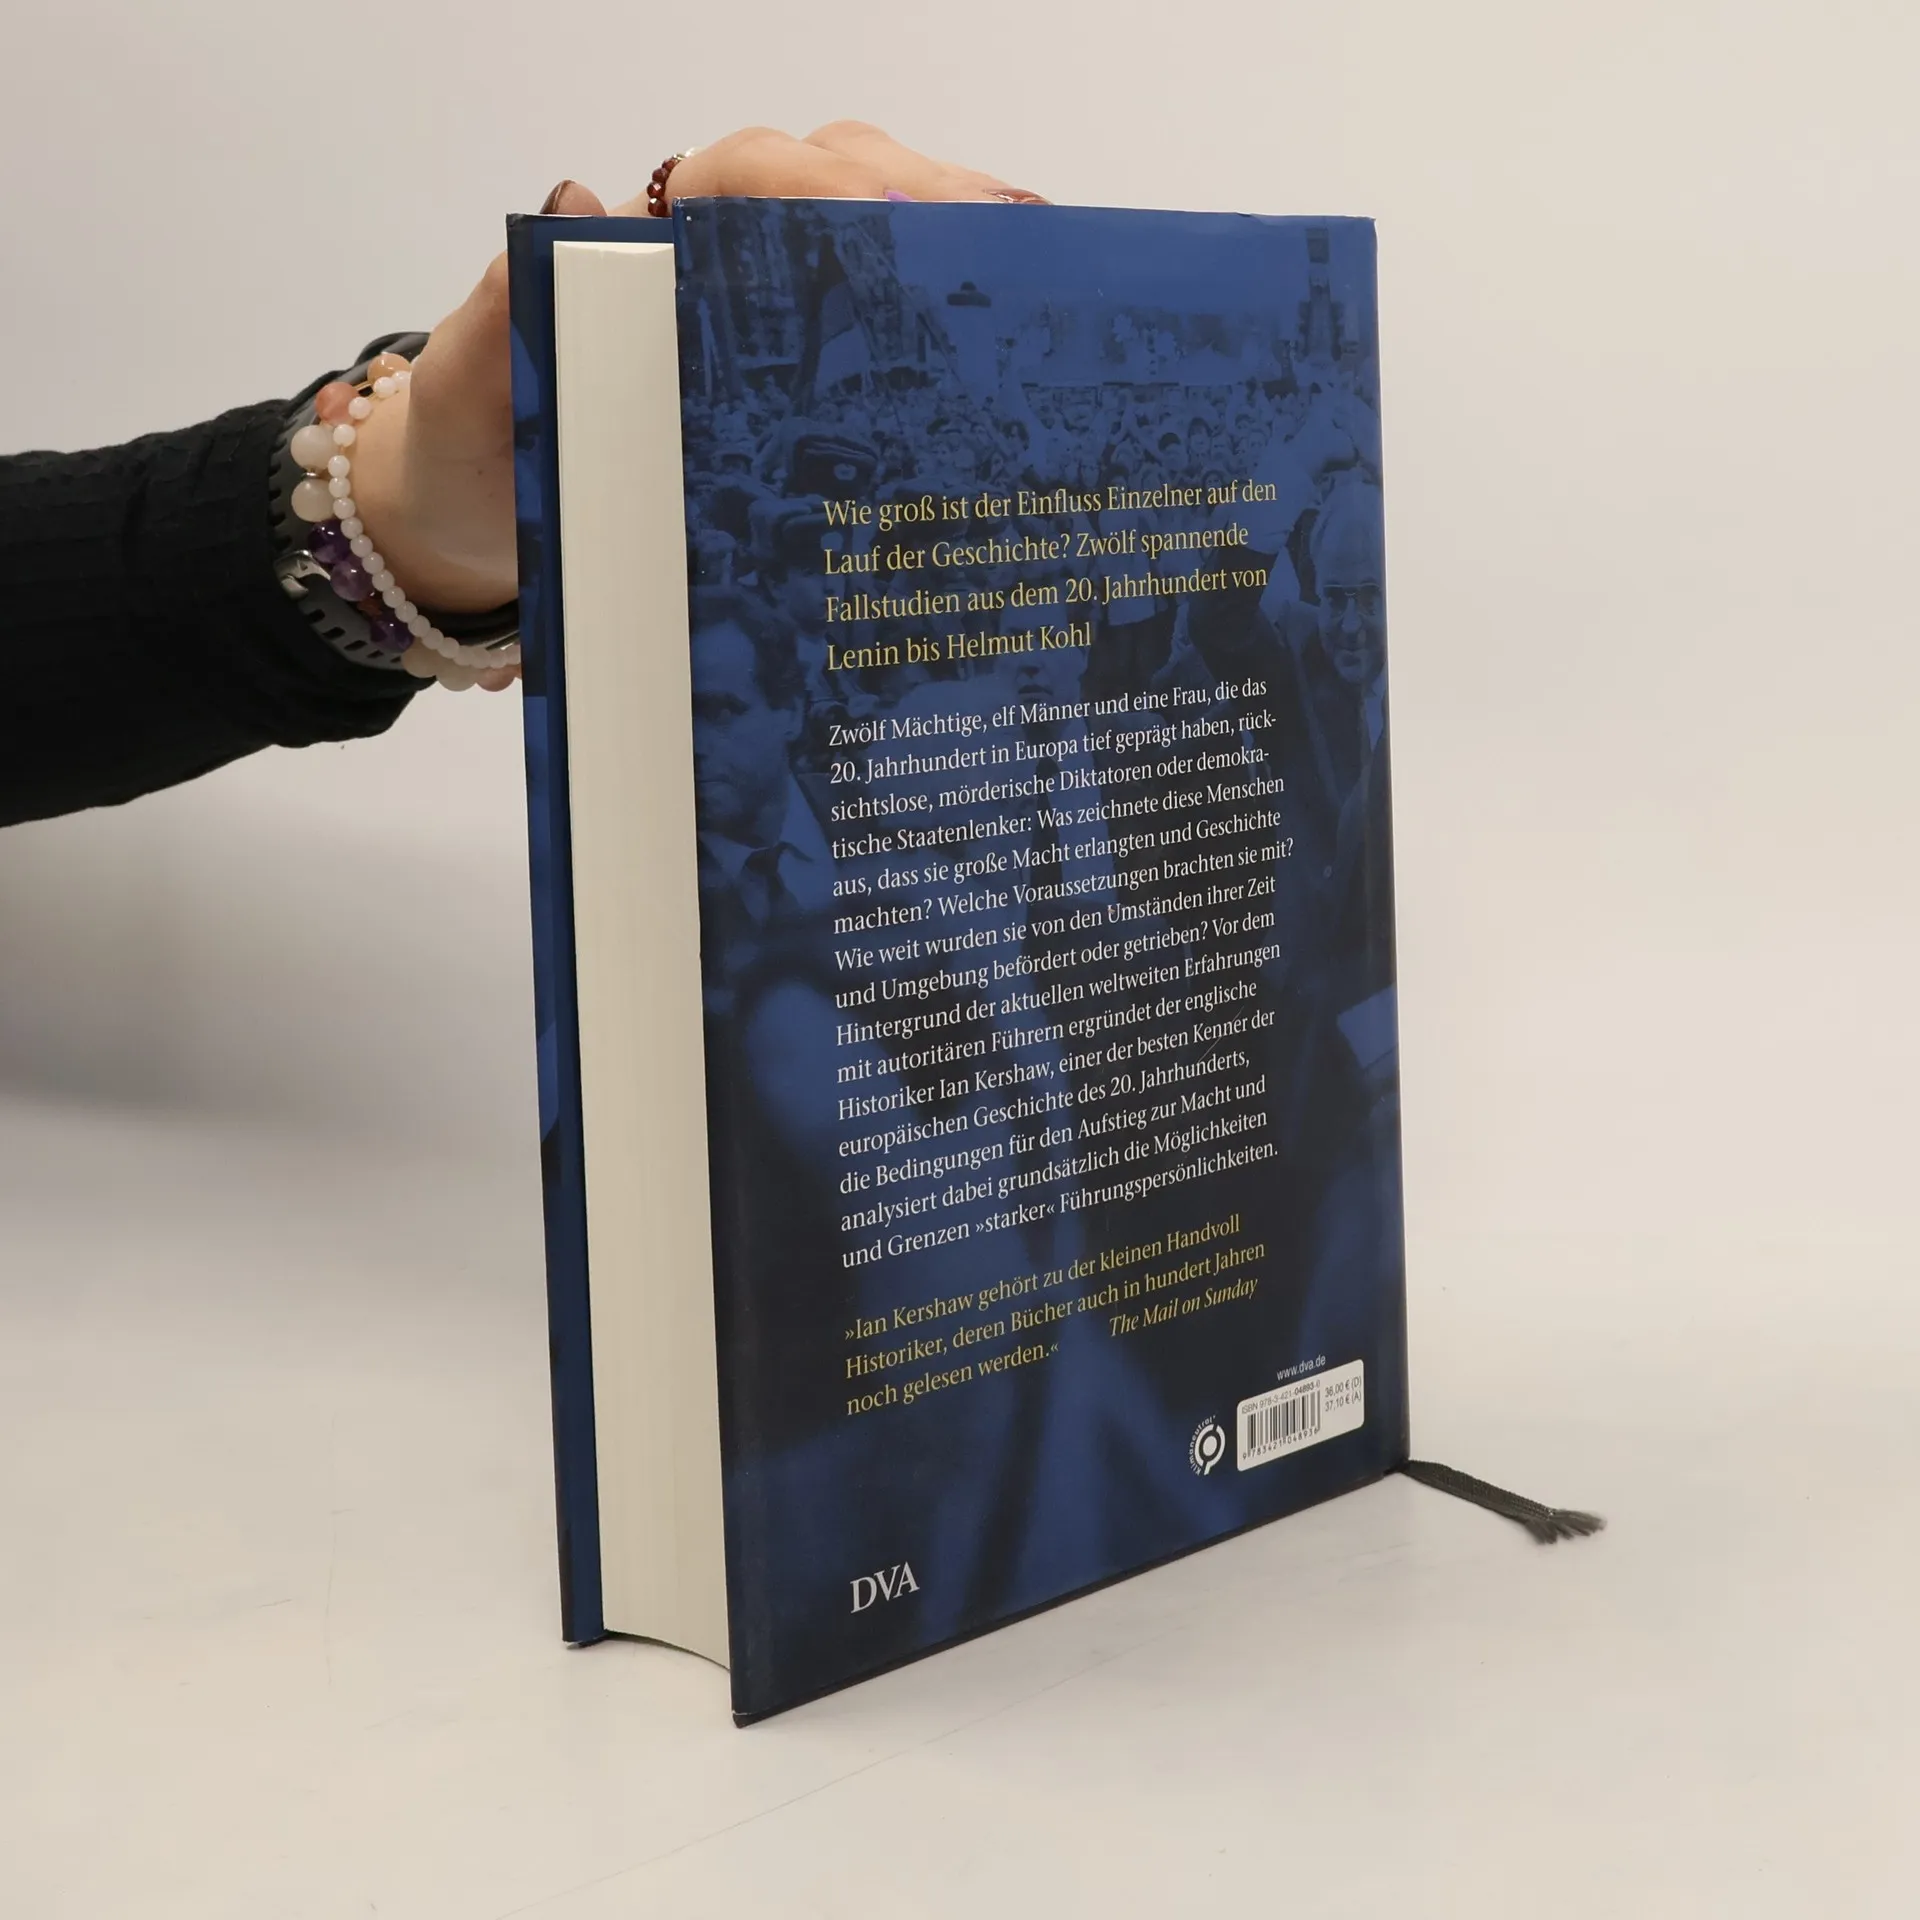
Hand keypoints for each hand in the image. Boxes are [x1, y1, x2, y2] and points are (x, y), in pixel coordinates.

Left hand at [348, 123, 1042, 687]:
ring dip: (951, 254)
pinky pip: (871, 332)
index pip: (746, 180)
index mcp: (643, 249)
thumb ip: (505, 317)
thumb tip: (571, 203)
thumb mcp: (473, 397)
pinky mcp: (786, 388)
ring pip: (871, 245)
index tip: (895, 226)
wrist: (468, 532)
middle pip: (837, 189)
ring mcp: (757, 324)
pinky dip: (938, 325)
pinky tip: (1001, 351)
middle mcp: (712, 265)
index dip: (826, 191)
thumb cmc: (472, 460)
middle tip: (1008, 247)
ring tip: (1033, 279)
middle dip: (927, 206)